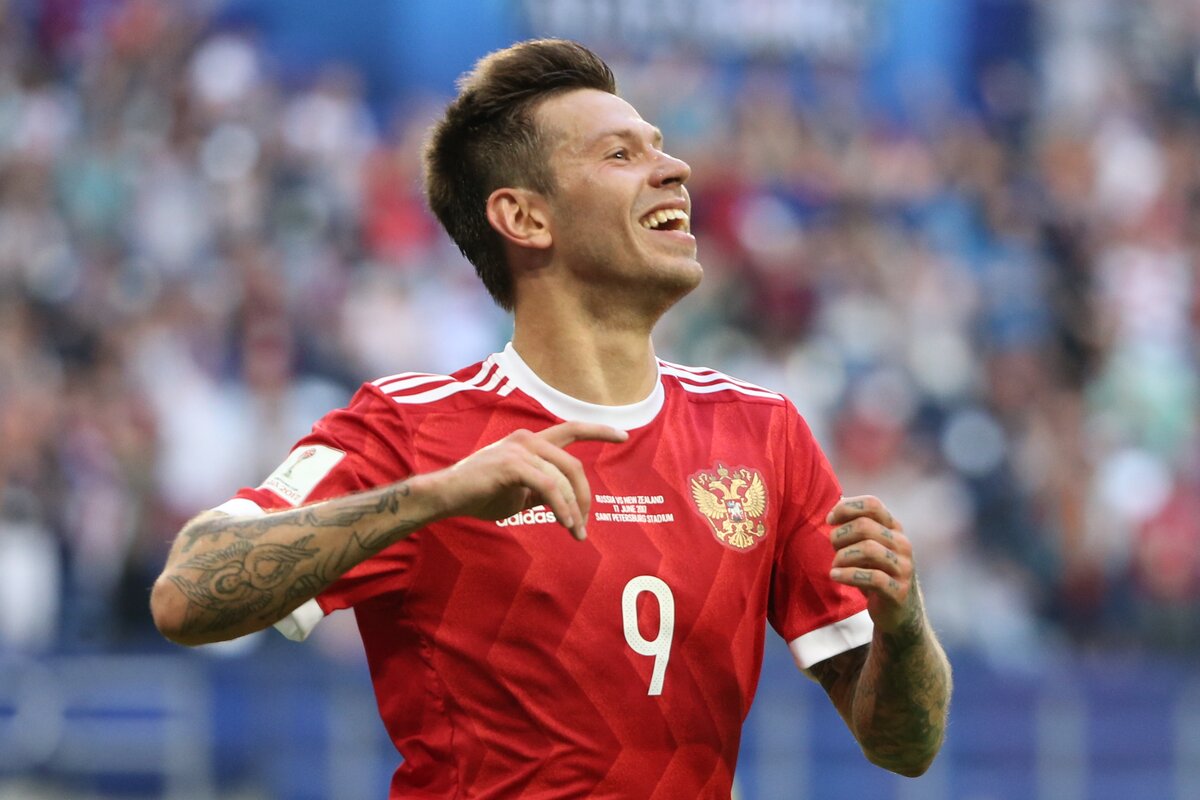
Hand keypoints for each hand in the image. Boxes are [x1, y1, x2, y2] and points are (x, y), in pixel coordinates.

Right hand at [429, 421, 627, 540]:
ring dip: (573, 509)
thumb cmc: (479, 495)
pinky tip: (565, 523)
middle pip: (573, 466)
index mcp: (531, 442)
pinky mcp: (512, 465)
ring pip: (563, 479)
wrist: (446, 497)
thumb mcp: (519, 493)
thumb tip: (564, 501)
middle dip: (584, 498)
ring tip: (574, 532)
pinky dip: (561, 507)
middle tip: (584, 526)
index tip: (624, 436)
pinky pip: (549, 487)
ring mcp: (519, 450)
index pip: (571, 429)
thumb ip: (542, 490)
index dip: (599, 431)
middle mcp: (528, 439)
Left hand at [827, 495, 916, 632]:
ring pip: (869, 549)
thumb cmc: (876, 574)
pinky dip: (848, 575)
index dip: (846, 508)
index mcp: (894, 528)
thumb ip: (857, 525)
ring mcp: (904, 568)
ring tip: (834, 565)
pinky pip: (873, 577)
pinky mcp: (899, 591)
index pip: (872, 504)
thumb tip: (838, 499)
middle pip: (864, 526)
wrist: (899, 614)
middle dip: (840, 535)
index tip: (829, 520)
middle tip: (832, 548)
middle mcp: (902, 544)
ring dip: (842, 556)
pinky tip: (835, 576)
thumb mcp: (869, 546)